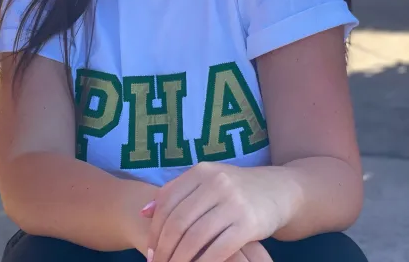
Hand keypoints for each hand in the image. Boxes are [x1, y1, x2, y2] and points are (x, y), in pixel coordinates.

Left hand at [142, 162, 286, 261]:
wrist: (279, 190)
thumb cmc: (237, 189)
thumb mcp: (208, 182)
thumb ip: (178, 193)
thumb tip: (144, 211)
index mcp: (202, 171)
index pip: (167, 201)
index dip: (154, 228)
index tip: (149, 250)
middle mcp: (215, 182)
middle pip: (178, 221)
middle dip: (163, 249)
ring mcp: (232, 202)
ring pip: (194, 237)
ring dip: (179, 259)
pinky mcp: (248, 223)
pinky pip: (218, 249)